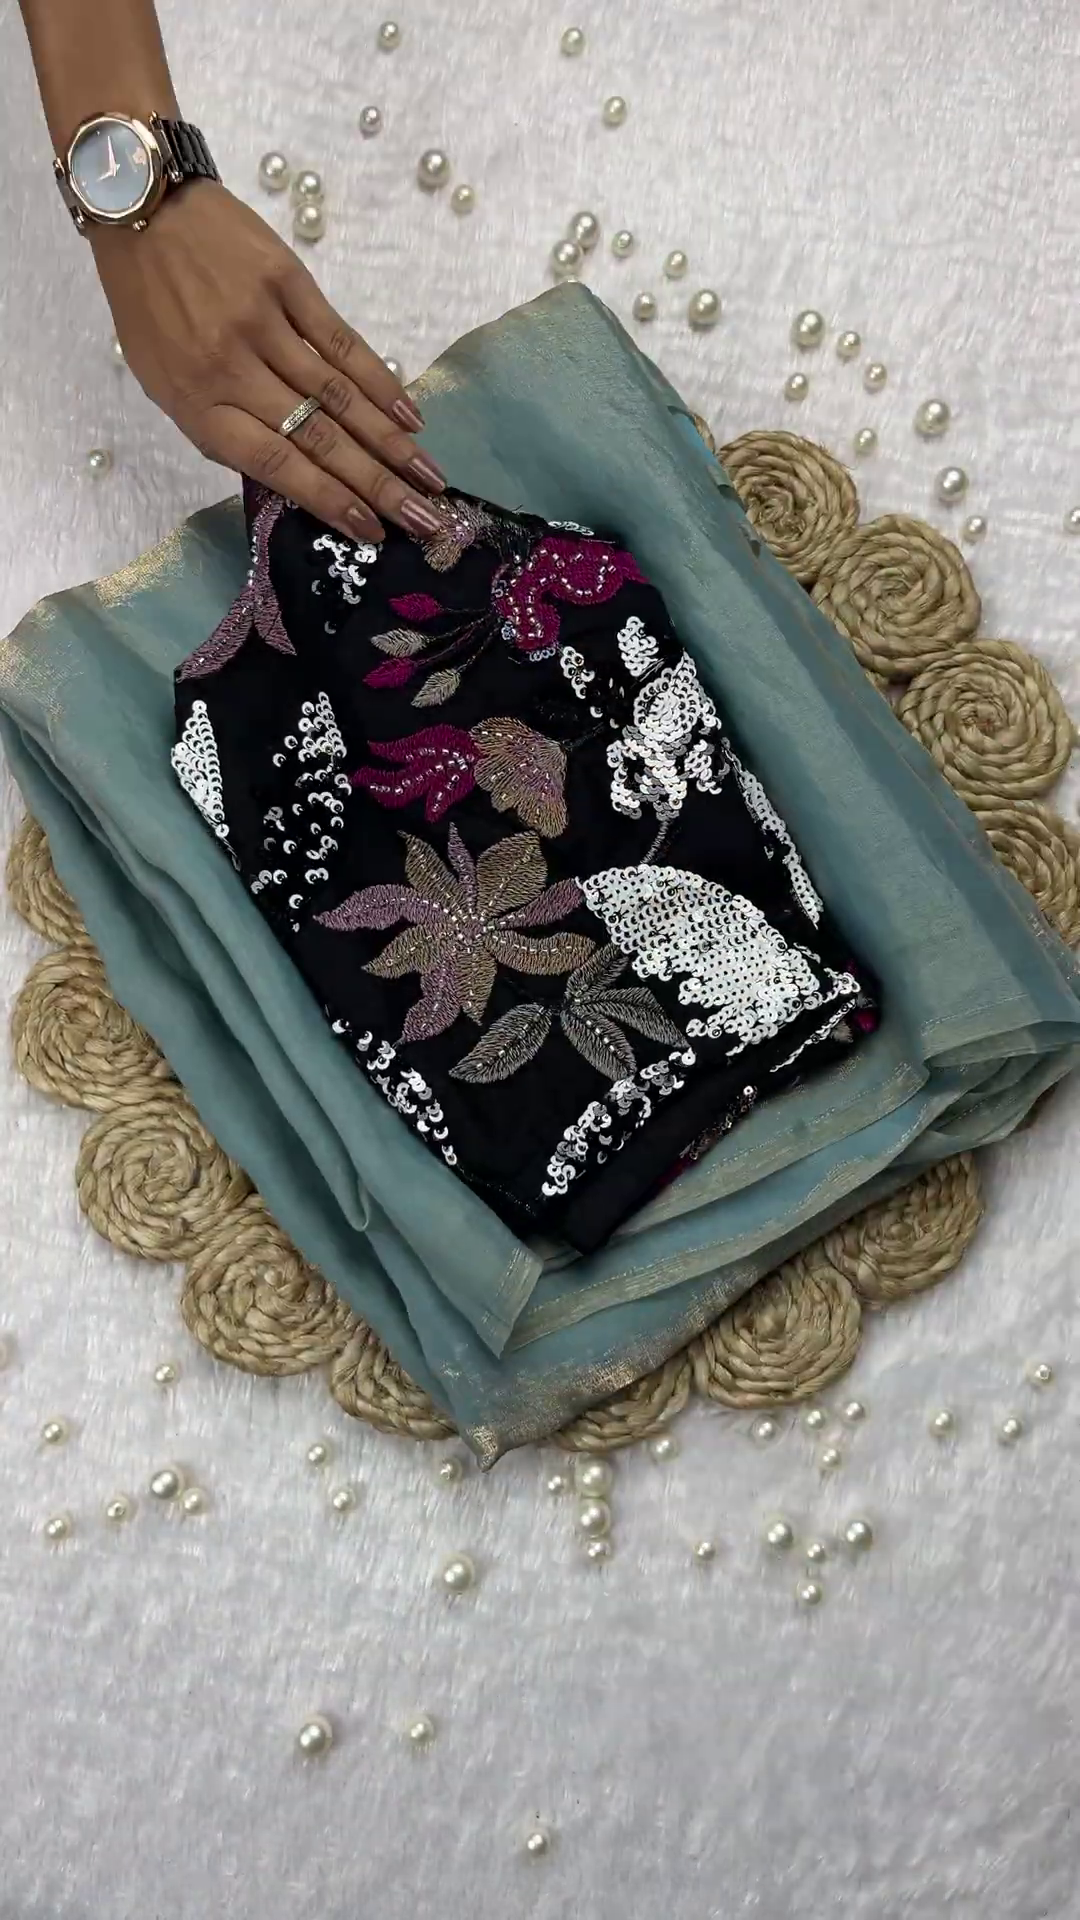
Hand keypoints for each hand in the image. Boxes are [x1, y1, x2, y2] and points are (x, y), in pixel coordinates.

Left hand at [90, 178, 445, 542]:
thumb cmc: (148, 305)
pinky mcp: (287, 283)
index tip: (372, 531)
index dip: (329, 501)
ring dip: (392, 444)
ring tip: (429, 478)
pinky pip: (342, 343)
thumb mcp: (165, 382)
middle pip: (318, 438)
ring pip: (339, 397)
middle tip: (423, 520)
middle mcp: (231, 370)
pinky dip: (381, 384)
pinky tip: (410, 416)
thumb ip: (222, 425)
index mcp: (197, 404)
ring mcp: (262, 325)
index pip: (276, 464)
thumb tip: (291, 469)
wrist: (140, 208)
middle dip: (377, 485)